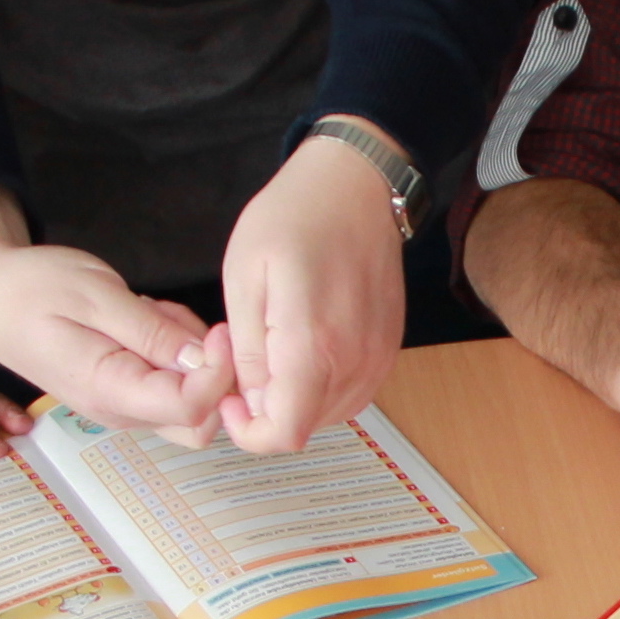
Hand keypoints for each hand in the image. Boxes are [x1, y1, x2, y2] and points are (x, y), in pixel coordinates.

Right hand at [0, 178, 224, 434]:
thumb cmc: (31, 288)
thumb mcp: (96, 296)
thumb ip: (152, 332)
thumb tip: (203, 360)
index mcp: (109, 390)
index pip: (192, 407)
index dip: (220, 371)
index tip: (219, 330)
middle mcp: (117, 410)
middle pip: (200, 419)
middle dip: (210, 371)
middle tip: (175, 319)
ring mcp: (119, 404)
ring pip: (188, 400)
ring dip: (187, 354)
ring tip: (144, 309)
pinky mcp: (121, 390)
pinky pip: (167, 381)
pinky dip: (171, 348)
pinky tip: (140, 316)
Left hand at [213, 132, 409, 454]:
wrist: (356, 185)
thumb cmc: (292, 218)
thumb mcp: (244, 276)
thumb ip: (247, 350)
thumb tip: (252, 402)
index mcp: (313, 344)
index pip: (286, 432)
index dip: (249, 432)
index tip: (230, 398)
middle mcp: (355, 361)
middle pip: (307, 427)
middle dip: (268, 414)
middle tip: (245, 366)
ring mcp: (378, 357)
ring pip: (331, 415)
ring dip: (296, 403)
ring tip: (273, 355)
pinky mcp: (389, 349)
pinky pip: (353, 394)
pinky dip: (323, 390)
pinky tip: (304, 354)